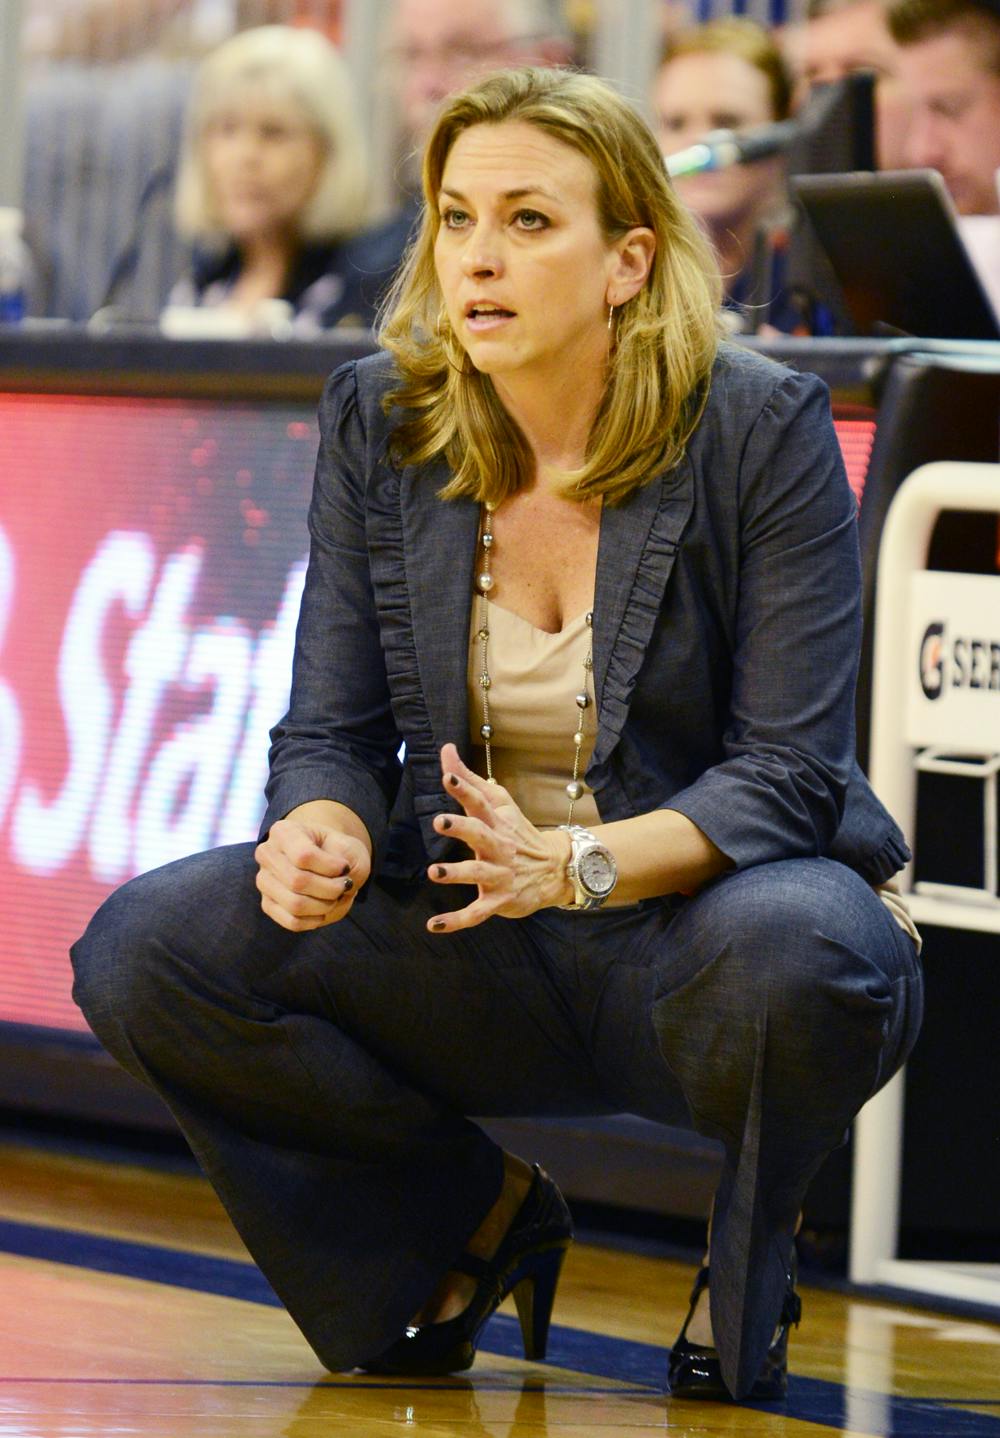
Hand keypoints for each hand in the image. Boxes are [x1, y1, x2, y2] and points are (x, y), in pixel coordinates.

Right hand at [254, 807, 369, 931]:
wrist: (327, 857)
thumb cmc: (336, 850)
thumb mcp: (347, 845)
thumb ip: (344, 862)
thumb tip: (337, 888)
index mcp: (283, 831)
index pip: (304, 856)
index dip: (330, 868)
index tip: (344, 867)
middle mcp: (267, 854)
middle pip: (298, 882)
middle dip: (330, 889)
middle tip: (344, 885)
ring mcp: (264, 881)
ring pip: (295, 904)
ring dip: (324, 906)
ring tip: (335, 897)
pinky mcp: (268, 904)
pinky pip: (292, 922)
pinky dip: (314, 920)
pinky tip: (324, 910)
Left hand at [426, 742, 570, 932]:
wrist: (556, 870)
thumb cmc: (517, 832)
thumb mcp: (498, 803)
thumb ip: (469, 780)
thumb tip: (445, 749)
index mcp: (496, 822)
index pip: (480, 801)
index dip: (464, 789)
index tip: (446, 775)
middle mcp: (499, 847)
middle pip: (480, 834)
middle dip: (460, 828)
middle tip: (439, 822)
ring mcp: (500, 875)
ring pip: (478, 874)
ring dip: (457, 873)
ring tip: (434, 872)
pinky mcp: (499, 900)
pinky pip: (476, 913)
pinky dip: (456, 920)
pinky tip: (433, 925)